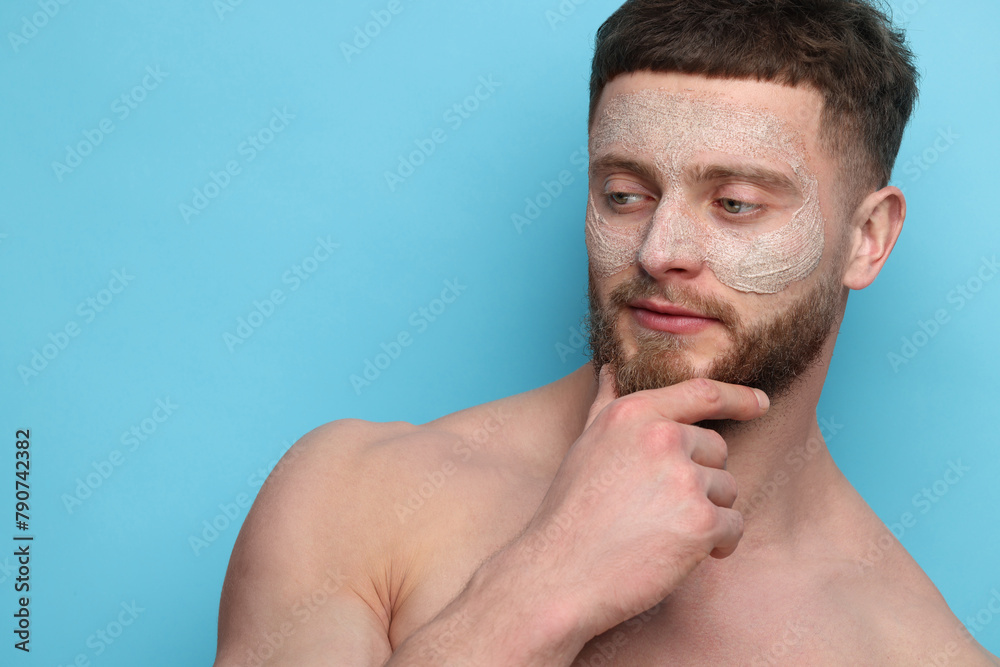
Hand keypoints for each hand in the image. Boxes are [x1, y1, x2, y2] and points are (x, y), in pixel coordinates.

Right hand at [515, 365, 768, 638]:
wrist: (558, 574)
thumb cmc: (570, 512)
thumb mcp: (585, 444)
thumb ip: (606, 403)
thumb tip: (611, 370)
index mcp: (634, 414)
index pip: (703, 392)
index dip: (738, 397)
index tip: (761, 402)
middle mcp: (662, 437)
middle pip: (717, 449)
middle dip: (701, 480)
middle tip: (660, 508)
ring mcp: (683, 479)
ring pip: (726, 490)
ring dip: (707, 514)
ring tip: (662, 533)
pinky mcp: (700, 522)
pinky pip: (733, 526)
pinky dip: (717, 545)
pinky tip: (680, 556)